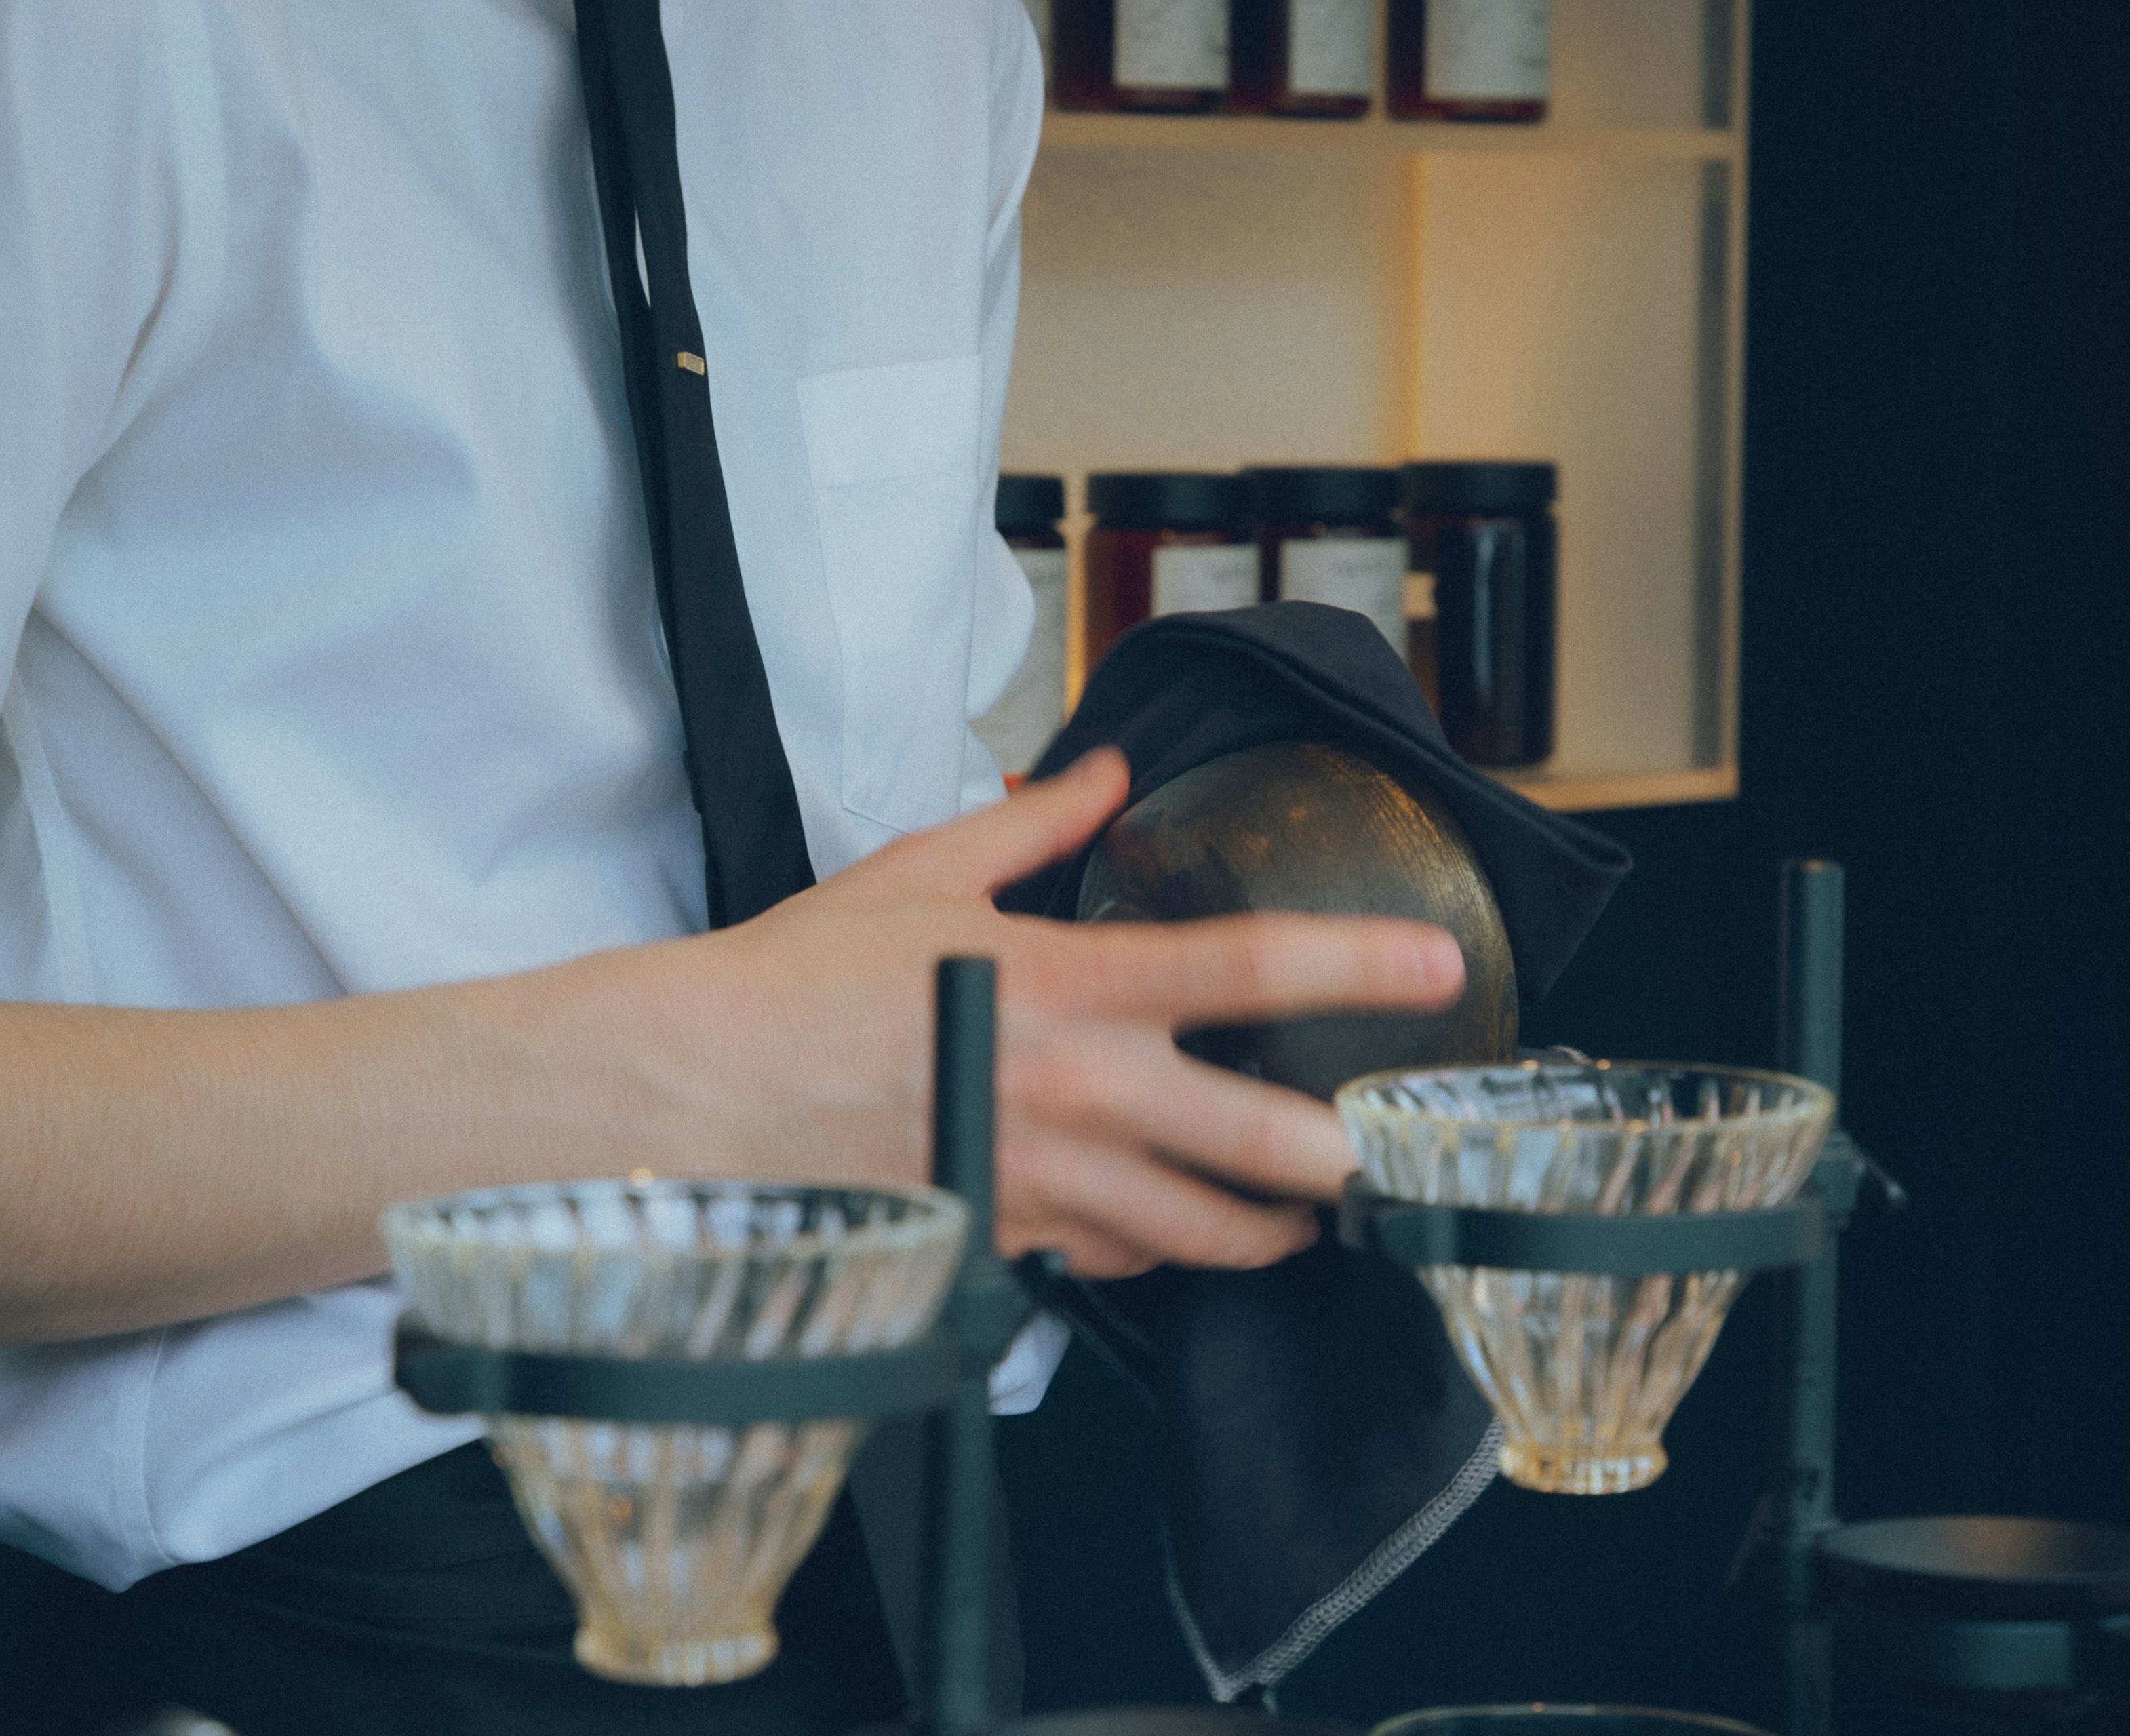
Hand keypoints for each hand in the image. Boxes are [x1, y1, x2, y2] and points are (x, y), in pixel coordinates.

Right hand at [687, 749, 1466, 1278]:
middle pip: (1261, 1145)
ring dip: (1270, 1226)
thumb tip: (1105, 778)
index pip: (1247, 969)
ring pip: (1203, 1232)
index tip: (1436, 966)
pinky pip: (1119, 1263)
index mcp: (1069, 983)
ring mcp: (1047, 1180)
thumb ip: (1035, 828)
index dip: (1359, 965)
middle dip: (1344, 1159)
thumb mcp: (922, 874)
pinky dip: (1159, 1250)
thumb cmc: (798, 984)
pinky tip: (1173, 1230)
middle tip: (1384, 1150)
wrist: (693, 1100)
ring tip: (1305, 1212)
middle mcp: (1077, 1091)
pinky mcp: (1009, 1242)